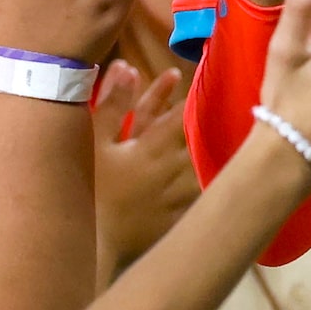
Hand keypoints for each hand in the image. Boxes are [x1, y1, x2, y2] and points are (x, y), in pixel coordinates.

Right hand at [93, 62, 198, 270]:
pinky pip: (197, 199)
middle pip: (197, 141)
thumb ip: (111, 103)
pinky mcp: (176, 219)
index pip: (181, 116)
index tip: (199, 80)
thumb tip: (127, 66)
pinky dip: (203, 186)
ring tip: (221, 141)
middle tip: (216, 106)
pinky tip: (212, 182)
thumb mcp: (94, 140)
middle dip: (202, 123)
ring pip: (201, 168)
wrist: (94, 243)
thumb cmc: (89, 188)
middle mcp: (171, 169)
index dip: (192, 98)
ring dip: (207, 154)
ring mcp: (176, 196)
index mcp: (152, 147)